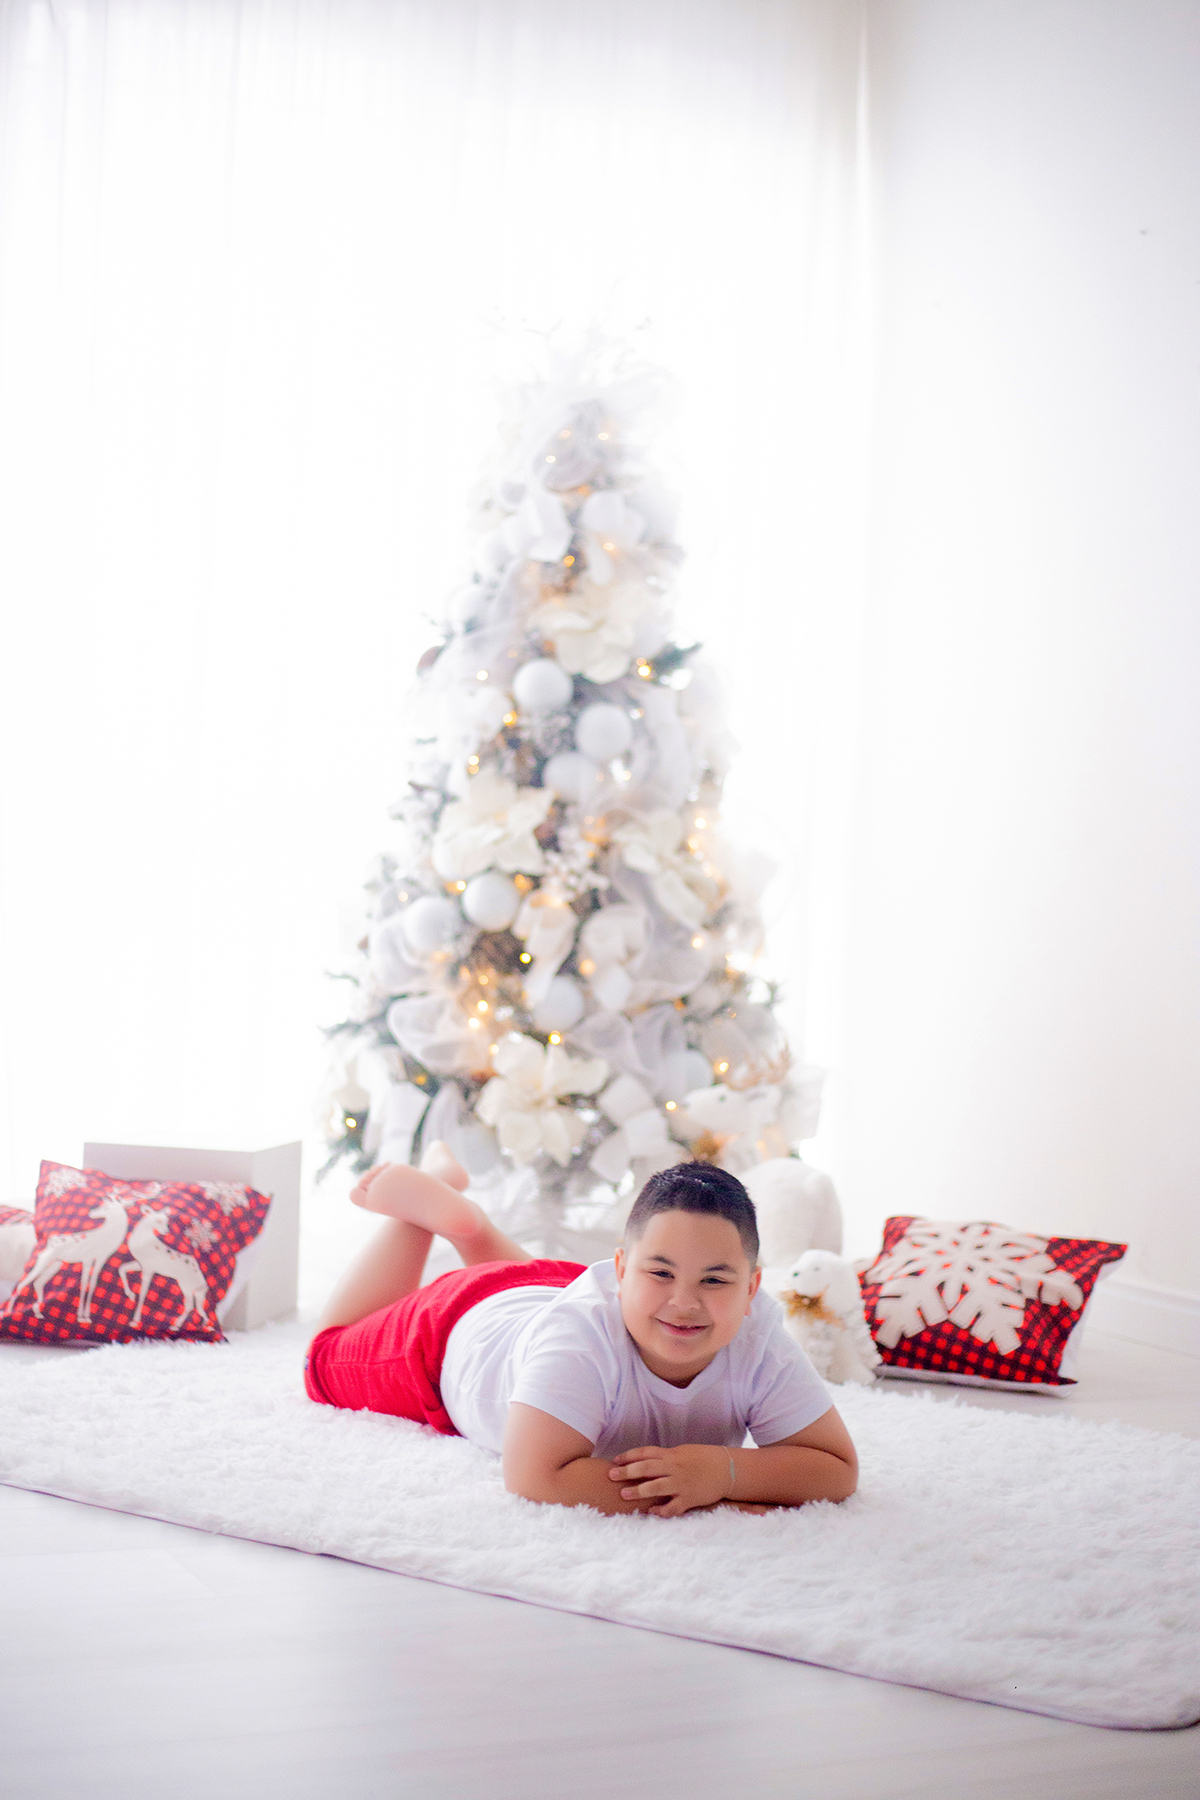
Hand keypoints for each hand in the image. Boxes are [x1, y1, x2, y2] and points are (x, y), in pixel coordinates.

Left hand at [608, 1444, 731, 1516]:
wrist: (727, 1469)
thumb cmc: (703, 1459)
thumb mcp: (683, 1452)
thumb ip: (665, 1457)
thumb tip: (645, 1461)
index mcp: (672, 1454)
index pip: (646, 1452)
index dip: (629, 1456)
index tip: (615, 1461)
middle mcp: (675, 1468)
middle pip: (647, 1468)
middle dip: (628, 1471)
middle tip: (611, 1475)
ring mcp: (682, 1483)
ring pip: (657, 1487)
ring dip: (639, 1491)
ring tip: (624, 1494)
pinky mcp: (690, 1498)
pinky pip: (673, 1506)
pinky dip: (662, 1510)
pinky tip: (651, 1512)